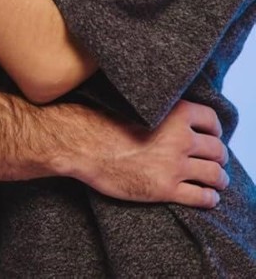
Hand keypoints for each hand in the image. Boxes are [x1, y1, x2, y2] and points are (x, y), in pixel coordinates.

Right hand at [59, 100, 227, 207]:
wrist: (83, 143)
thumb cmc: (102, 120)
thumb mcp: (137, 104)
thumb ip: (160, 109)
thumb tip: (172, 115)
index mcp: (174, 112)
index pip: (211, 120)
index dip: (215, 130)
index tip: (213, 135)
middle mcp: (180, 138)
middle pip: (217, 149)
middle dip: (218, 156)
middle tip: (215, 160)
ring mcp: (174, 165)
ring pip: (214, 174)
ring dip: (220, 178)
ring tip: (218, 180)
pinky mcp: (165, 189)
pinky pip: (201, 197)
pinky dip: (210, 198)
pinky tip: (208, 197)